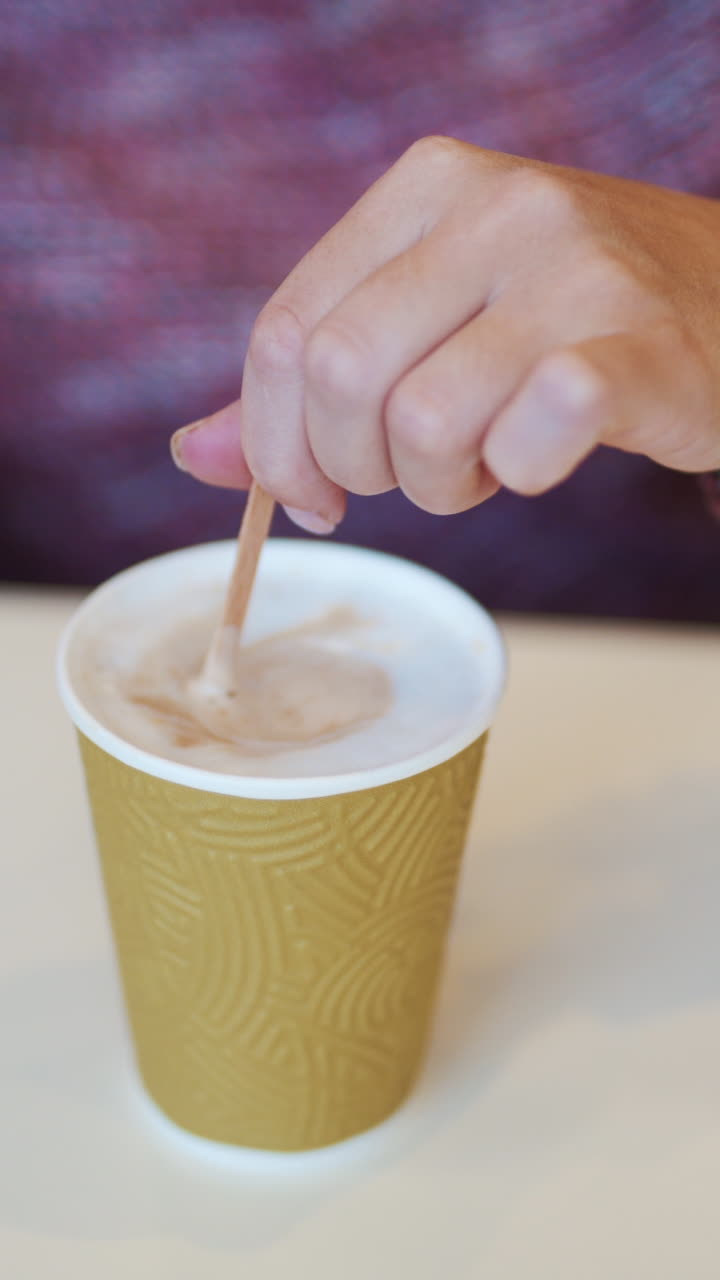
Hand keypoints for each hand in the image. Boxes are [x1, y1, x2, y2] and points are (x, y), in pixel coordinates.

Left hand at [172, 137, 719, 532]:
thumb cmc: (561, 324)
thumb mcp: (429, 321)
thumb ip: (311, 383)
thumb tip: (193, 456)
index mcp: (425, 188)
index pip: (286, 331)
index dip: (277, 441)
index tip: (314, 493)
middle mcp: (496, 207)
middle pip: (340, 380)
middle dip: (358, 468)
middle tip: (417, 473)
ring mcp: (573, 268)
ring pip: (423, 425)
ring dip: (441, 485)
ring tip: (489, 458)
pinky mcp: (637, 344)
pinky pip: (530, 436)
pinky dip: (520, 475)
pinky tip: (542, 455)